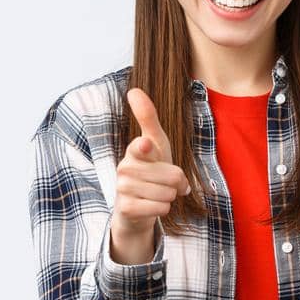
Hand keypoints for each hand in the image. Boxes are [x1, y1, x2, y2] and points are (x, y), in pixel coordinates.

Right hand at [112, 87, 191, 243]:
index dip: (146, 148)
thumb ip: (148, 118)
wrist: (137, 206)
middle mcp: (125, 167)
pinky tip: (151, 206)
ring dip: (169, 197)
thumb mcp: (156, 143)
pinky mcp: (125, 208)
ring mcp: (122, 188)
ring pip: (168, 193)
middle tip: (166, 183)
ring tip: (158, 194)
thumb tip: (133, 90)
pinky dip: (163, 209)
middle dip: (177, 183)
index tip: (145, 146)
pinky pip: (161, 208)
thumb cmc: (151, 170)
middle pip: (173, 175)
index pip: (143, 146)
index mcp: (135, 150)